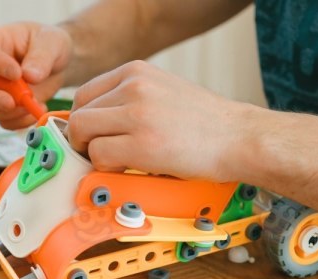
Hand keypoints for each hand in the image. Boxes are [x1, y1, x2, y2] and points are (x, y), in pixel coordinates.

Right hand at [0, 22, 72, 128]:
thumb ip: (41, 57)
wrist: (57, 66)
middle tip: (10, 103)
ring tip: (33, 103)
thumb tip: (30, 76)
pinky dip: (20, 122)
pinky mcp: (4, 109)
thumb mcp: (52, 43)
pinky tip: (36, 110)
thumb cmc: (50, 46)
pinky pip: (3, 122)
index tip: (16, 74)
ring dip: (8, 113)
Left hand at [67, 60, 245, 181]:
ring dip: (94, 154)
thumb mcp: (162, 93)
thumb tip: (98, 121)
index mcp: (136, 71)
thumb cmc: (204, 123)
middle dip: (83, 141)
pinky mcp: (142, 143)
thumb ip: (128, 100)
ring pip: (82, 134)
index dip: (83, 123)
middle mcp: (133, 86)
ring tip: (119, 161)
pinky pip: (99, 156)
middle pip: (78, 115)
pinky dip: (106, 167)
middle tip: (101, 155)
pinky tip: (129, 168)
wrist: (239, 137)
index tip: (92, 139)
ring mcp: (137, 113)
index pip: (84, 96)